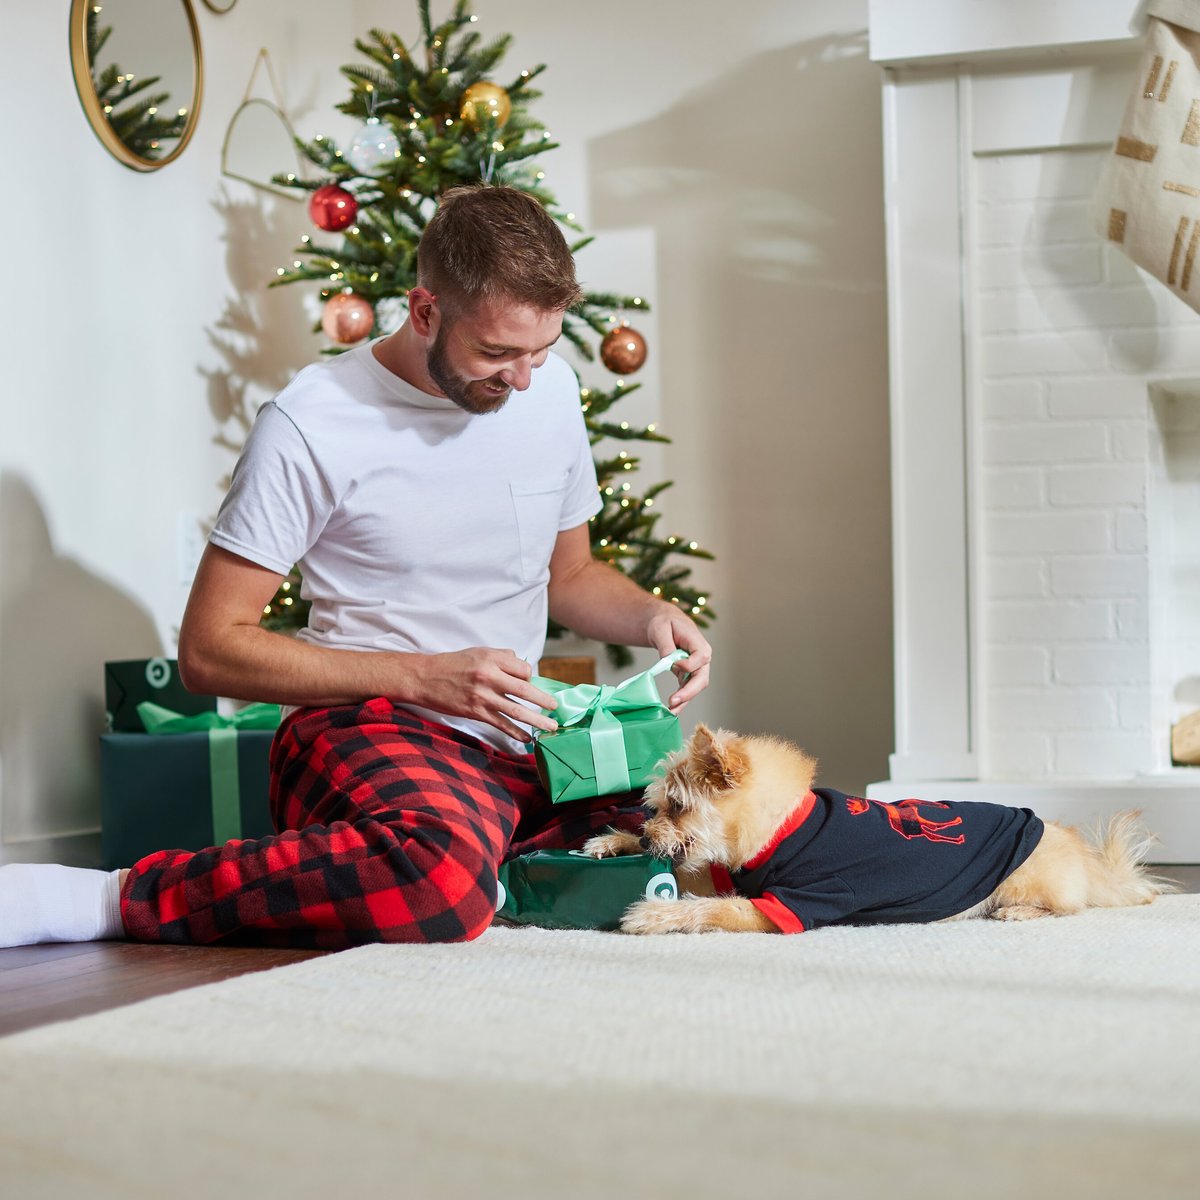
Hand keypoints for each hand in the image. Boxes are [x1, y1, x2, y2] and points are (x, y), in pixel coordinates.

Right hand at [414, 648, 558, 741]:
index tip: (529, 683)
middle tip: (556, 707)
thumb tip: (523, 667)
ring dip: (537, 720)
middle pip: (525, 690)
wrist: (424, 678)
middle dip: (544, 700)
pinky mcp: (475, 712)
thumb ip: (502, 657)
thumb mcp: (478, 651)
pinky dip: (516, 732)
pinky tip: (527, 738)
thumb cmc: (452, 664)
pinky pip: (501, 724)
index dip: (529, 677)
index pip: (523, 669)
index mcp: (491, 658)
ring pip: (517, 710)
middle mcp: (488, 676)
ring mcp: (482, 697)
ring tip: (551, 727)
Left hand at [645, 608, 711, 712]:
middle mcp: (702, 658)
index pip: (701, 658)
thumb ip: (666, 646)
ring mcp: (696, 668)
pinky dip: (680, 699)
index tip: (673, 665)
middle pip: (702, 678)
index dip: (688, 665)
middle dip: (689, 692)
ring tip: (670, 711)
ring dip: (684, 700)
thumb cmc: (664, 623)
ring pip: (695, 688)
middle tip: (673, 701)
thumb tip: (669, 662)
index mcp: (699, 644)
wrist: (665, 624)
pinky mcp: (688, 675)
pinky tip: (671, 708)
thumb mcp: (661, 628)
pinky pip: (686, 689)